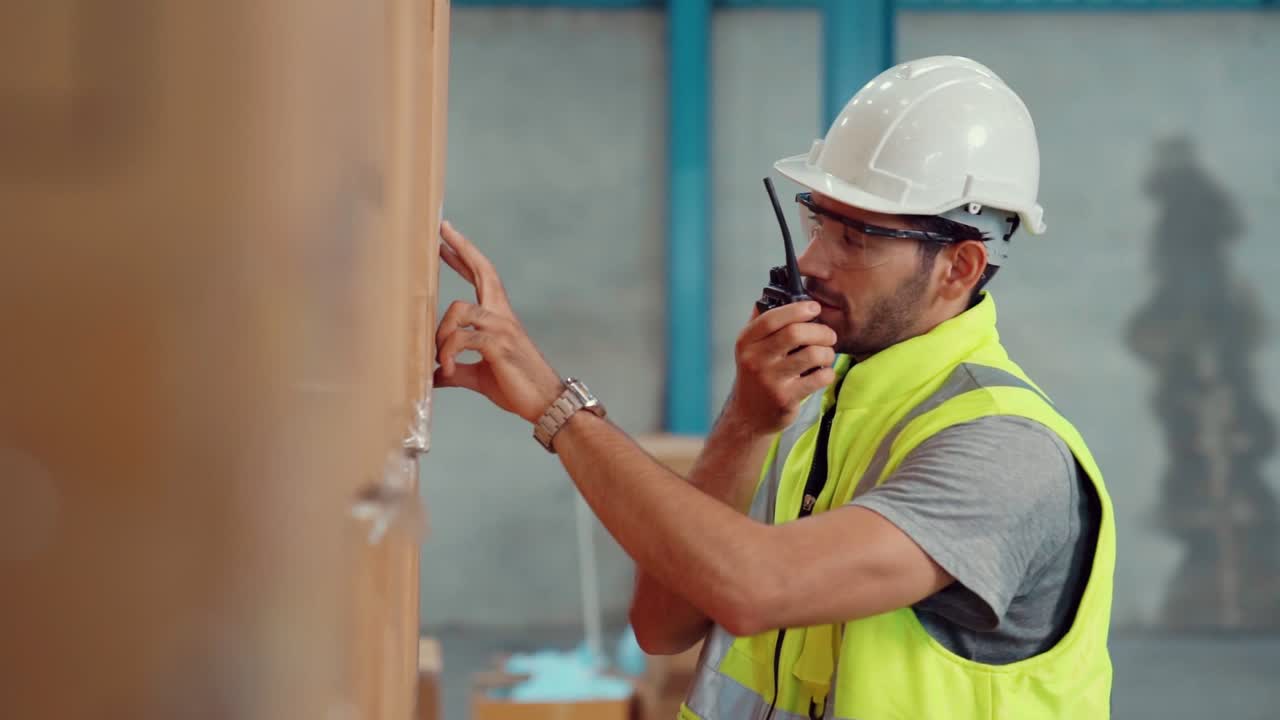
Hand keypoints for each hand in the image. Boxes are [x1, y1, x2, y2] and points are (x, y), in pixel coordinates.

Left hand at [433, 221, 563, 423]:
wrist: (544, 404)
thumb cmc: (516, 387)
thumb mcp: (479, 376)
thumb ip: (456, 370)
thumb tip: (433, 376)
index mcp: (500, 318)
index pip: (482, 278)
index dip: (465, 257)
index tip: (446, 239)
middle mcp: (503, 316)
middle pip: (483, 271)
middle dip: (462, 249)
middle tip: (443, 230)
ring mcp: (502, 328)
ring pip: (460, 309)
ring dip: (442, 334)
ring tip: (440, 360)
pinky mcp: (499, 345)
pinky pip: (463, 338)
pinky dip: (448, 354)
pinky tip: (446, 370)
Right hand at [725, 302, 836, 435]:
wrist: (749, 416)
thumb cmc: (755, 376)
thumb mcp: (750, 348)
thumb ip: (760, 322)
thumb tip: (774, 292)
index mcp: (746, 342)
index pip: (772, 318)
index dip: (797, 309)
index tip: (814, 307)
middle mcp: (755, 359)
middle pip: (795, 333)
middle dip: (820, 331)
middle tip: (829, 335)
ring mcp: (770, 380)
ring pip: (812, 354)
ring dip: (827, 352)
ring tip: (826, 355)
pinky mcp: (786, 398)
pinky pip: (818, 378)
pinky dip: (828, 373)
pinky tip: (823, 373)